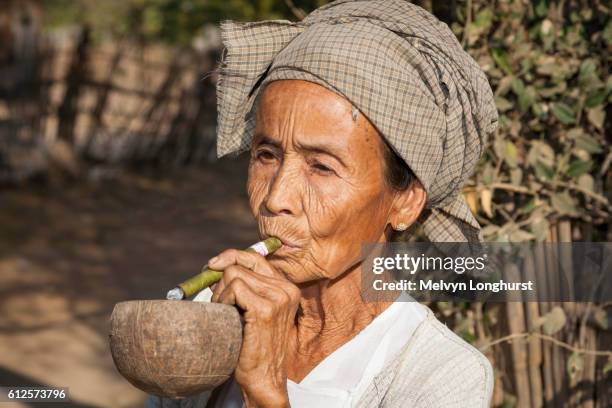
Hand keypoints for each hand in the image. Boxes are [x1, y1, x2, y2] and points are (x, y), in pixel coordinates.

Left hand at [208, 249, 299, 407]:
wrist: (264, 378)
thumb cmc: (255, 346)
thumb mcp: (255, 310)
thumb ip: (246, 287)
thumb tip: (217, 266)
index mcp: (286, 288)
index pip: (255, 257)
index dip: (231, 256)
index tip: (212, 265)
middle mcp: (286, 290)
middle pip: (240, 265)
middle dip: (221, 282)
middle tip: (218, 303)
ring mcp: (278, 298)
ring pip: (234, 275)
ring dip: (221, 294)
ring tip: (226, 314)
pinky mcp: (265, 309)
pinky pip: (234, 288)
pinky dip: (224, 300)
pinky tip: (227, 317)